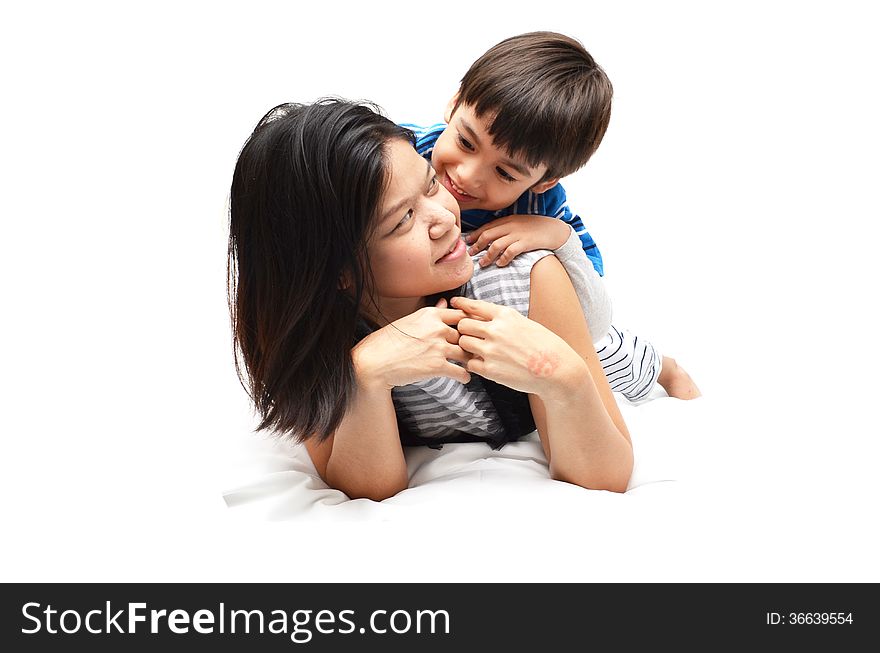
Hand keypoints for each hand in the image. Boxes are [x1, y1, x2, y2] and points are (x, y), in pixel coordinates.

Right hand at [354, 298, 472, 388]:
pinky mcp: (437, 366)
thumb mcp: (410, 320)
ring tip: (473, 365)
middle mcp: (437, 328)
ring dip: (470, 360)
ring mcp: (438, 347)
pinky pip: (460, 371)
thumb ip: (432, 313)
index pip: (462, 315)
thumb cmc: (388, 341)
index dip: (471, 323)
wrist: (374, 361)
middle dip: (471, 344)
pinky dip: (464, 376)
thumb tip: (445, 303)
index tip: (474, 330)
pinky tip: (464, 377)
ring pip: (466, 353)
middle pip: (466, 335)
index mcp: (431, 315)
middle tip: (476, 350)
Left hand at [451, 296, 584, 398]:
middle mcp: (496, 330)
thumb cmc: (545, 346)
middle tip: (470, 336)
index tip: (454, 304)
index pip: (474, 306)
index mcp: (505, 315)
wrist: (556, 370)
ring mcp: (491, 350)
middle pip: (463, 324)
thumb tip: (483, 317)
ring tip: (476, 351)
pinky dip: (474, 364)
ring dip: (466, 347)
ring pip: (463, 343)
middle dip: (464, 329)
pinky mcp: (490, 370)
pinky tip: (484, 364)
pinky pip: (470, 363)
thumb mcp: (525, 323)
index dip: (461, 305)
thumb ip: (503, 320)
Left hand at [466, 215, 570, 267]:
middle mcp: (511, 226)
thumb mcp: (519, 223)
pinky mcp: (526, 243)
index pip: (487, 227)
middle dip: (477, 246)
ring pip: (496, 245)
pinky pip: (511, 251)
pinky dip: (503, 258)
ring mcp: (518, 234)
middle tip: (471, 254)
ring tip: (483, 263)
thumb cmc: (535, 228)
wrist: (554, 230)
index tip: (467, 242)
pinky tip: (500, 264)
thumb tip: (491, 237)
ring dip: (487, 255)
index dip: (475, 235)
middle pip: (488, 235)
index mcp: (508, 220)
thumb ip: (506, 228)